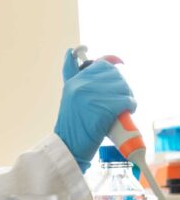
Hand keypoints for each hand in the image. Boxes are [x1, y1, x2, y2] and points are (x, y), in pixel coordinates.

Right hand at [54, 49, 136, 171]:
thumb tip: (70, 52)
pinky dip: (131, 106)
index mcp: (74, 82)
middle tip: (120, 100)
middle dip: (121, 87)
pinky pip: (127, 100)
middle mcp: (82, 86)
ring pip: (122, 87)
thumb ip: (71, 75)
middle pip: (115, 75)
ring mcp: (93, 96)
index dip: (112, 73)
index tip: (114, 82)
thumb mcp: (68, 96)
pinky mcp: (105, 108)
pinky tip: (126, 112)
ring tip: (121, 108)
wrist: (69, 147)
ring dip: (127, 97)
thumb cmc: (71, 126)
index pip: (101, 65)